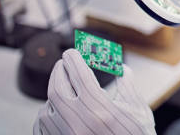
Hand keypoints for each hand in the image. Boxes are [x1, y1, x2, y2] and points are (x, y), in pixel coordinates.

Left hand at [33, 49, 154, 134]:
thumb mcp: (138, 110)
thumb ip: (128, 85)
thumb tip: (121, 68)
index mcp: (101, 109)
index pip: (80, 75)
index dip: (74, 60)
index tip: (71, 52)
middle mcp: (80, 123)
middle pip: (57, 89)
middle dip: (58, 72)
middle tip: (62, 63)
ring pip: (47, 109)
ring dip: (53, 94)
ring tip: (62, 87)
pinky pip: (41, 128)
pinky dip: (46, 114)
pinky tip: (54, 109)